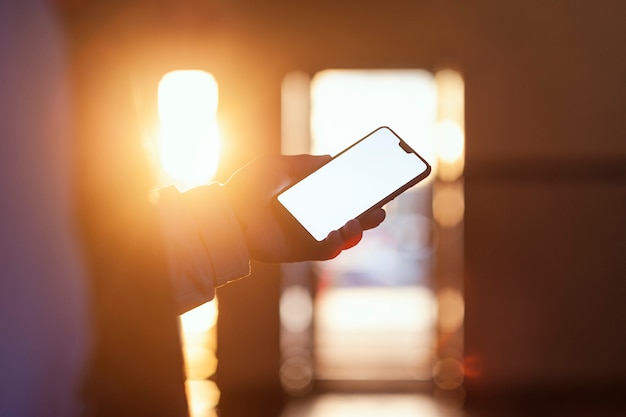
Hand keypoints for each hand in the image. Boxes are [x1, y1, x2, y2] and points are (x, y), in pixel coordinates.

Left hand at [223, 154, 385, 262]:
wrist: (226, 211)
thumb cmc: (246, 187)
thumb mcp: (277, 166)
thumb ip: (304, 163)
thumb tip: (331, 158)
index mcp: (304, 199)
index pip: (339, 199)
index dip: (359, 196)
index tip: (376, 189)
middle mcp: (308, 219)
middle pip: (346, 220)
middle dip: (367, 217)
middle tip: (382, 209)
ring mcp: (304, 237)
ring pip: (340, 238)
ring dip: (357, 231)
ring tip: (364, 219)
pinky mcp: (297, 251)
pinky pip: (325, 251)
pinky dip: (338, 242)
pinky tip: (343, 230)